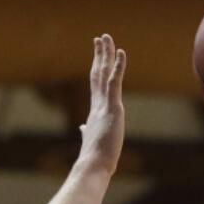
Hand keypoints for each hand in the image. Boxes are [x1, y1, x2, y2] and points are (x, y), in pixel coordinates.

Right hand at [77, 34, 126, 173]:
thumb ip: (86, 131)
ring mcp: (104, 105)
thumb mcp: (91, 140)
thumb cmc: (93, 158)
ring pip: (104, 74)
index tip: (97, 54)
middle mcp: (97, 104)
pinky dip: (118, 66)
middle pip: (97, 74)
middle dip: (99, 55)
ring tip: (105, 38)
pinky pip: (115, 82)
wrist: (93, 165)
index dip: (97, 68)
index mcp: (94, 111)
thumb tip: (82, 128)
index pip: (96, 85)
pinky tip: (121, 52)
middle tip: (100, 38)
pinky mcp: (112, 108)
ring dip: (106, 54)